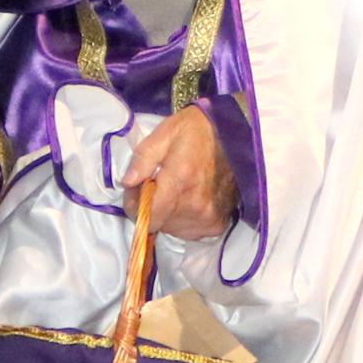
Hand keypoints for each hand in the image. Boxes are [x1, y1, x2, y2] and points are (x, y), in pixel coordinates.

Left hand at [119, 107, 234, 241]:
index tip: (136, 189)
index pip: (148, 216)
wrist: (235, 132)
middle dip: (151, 206)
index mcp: (180, 181)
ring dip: (167, 214)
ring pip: (173, 229)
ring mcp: (209, 217)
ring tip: (175, 191)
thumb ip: (143, 158)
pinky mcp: (218, 223)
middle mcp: (195, 205)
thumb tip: (127, 182)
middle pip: (158, 224)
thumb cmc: (197, 130)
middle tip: (156, 184)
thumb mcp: (165, 133)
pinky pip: (190, 232)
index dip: (135, 205)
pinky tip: (189, 200)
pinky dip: (184, 220)